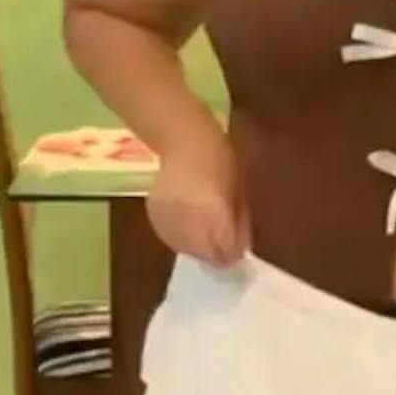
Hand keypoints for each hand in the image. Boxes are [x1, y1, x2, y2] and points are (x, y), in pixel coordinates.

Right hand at [147, 134, 247, 267]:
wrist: (182, 140)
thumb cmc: (219, 159)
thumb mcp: (238, 190)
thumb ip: (239, 222)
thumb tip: (241, 248)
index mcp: (213, 214)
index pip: (224, 251)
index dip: (233, 254)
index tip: (238, 253)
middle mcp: (188, 222)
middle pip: (204, 254)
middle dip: (216, 254)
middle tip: (223, 247)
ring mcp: (167, 220)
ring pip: (186, 249)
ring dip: (198, 248)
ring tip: (207, 239)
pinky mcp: (154, 216)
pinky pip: (170, 237)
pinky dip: (182, 238)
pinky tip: (189, 229)